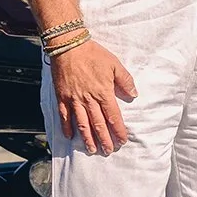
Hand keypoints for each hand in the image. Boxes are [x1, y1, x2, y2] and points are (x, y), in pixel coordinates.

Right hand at [50, 37, 136, 152]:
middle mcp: (89, 100)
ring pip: (82, 124)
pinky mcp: (62, 97)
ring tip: (92, 149)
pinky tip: (70, 136)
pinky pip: (65, 116)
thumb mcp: (114, 64)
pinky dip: (67, 127)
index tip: (122, 140)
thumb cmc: (93, 54)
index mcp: (103, 93)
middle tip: (108, 151)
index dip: (118, 130)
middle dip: (104, 139)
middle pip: (98, 124)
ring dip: (88, 138)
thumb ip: (125, 81)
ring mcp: (74, 100)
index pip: (113, 116)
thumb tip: (133, 95)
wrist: (69, 46)